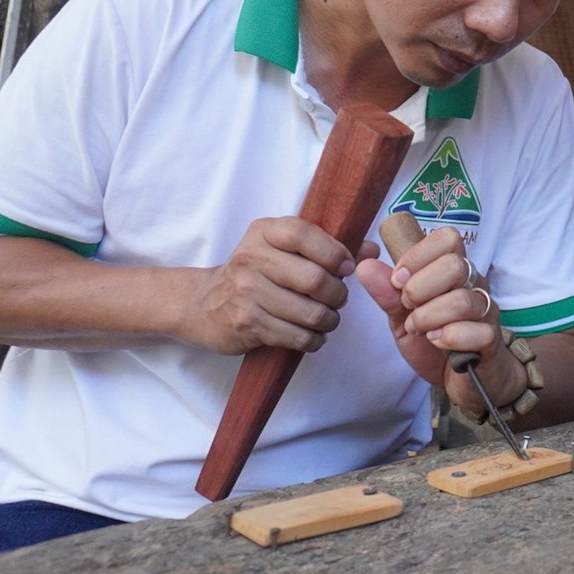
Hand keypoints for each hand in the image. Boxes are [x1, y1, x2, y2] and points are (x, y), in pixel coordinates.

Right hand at [177, 216, 354, 354]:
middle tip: (337, 299)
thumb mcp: (281, 250)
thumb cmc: (254, 273)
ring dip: (328, 320)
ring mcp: (246, 292)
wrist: (202, 304)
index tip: (347, 267)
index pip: (304, 234)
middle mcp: (250, 259)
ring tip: (327, 319)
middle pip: (314, 278)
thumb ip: (326, 246)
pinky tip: (312, 336)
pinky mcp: (246, 323)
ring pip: (310, 312)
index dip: (334, 252)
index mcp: (263, 232)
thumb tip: (371, 249)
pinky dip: (313, 340)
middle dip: (337, 294)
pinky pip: (296, 336)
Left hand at [353, 225, 523, 409]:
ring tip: (417, 329)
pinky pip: (476, 331)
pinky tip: (437, 343)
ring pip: (462, 300)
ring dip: (428, 317)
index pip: (448, 238)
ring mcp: (485, 311)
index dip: (418, 255)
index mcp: (453, 271)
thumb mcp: (402, 318)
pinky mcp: (491, 339)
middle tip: (407, 306)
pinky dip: (449, 338)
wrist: (460, 379)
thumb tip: (365, 267)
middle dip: (420, 288)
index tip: (398, 280)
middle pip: (455, 265)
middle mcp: (474, 285)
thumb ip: (387, 294)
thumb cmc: (433, 342)